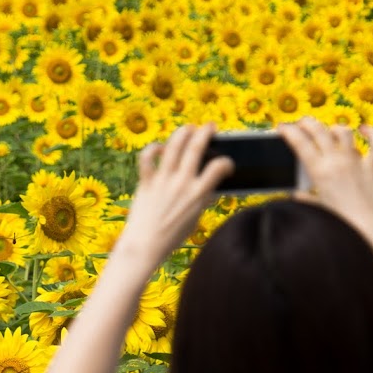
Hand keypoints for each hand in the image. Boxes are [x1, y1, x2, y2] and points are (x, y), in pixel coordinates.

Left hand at [115, 123, 233, 268]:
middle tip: (210, 126)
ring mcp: (163, 181)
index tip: (226, 162)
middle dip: (205, 132)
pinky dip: (152, 149)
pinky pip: (147, 158)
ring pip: (173, 146)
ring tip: (189, 128)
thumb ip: (201, 199)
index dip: (226, 161)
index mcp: (198, 194)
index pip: (219, 167)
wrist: (145, 245)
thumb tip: (209, 186)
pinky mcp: (146, 182)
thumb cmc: (172, 236)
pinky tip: (159, 148)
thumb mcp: (195, 218)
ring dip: (182, 133)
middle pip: (195, 148)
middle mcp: (182, 183)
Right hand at [276, 117, 372, 242]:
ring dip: (332, 128)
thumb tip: (298, 195)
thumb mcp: (316, 207)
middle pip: (319, 131)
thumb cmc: (339, 222)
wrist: (367, 228)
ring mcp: (356, 161)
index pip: (300, 142)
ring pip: (343, 132)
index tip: (281, 127)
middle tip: (299, 124)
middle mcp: (337, 161)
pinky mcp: (372, 167)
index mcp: (319, 170)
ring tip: (326, 130)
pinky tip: (364, 129)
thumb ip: (305, 197)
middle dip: (306, 123)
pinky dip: (371, 134)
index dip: (288, 131)